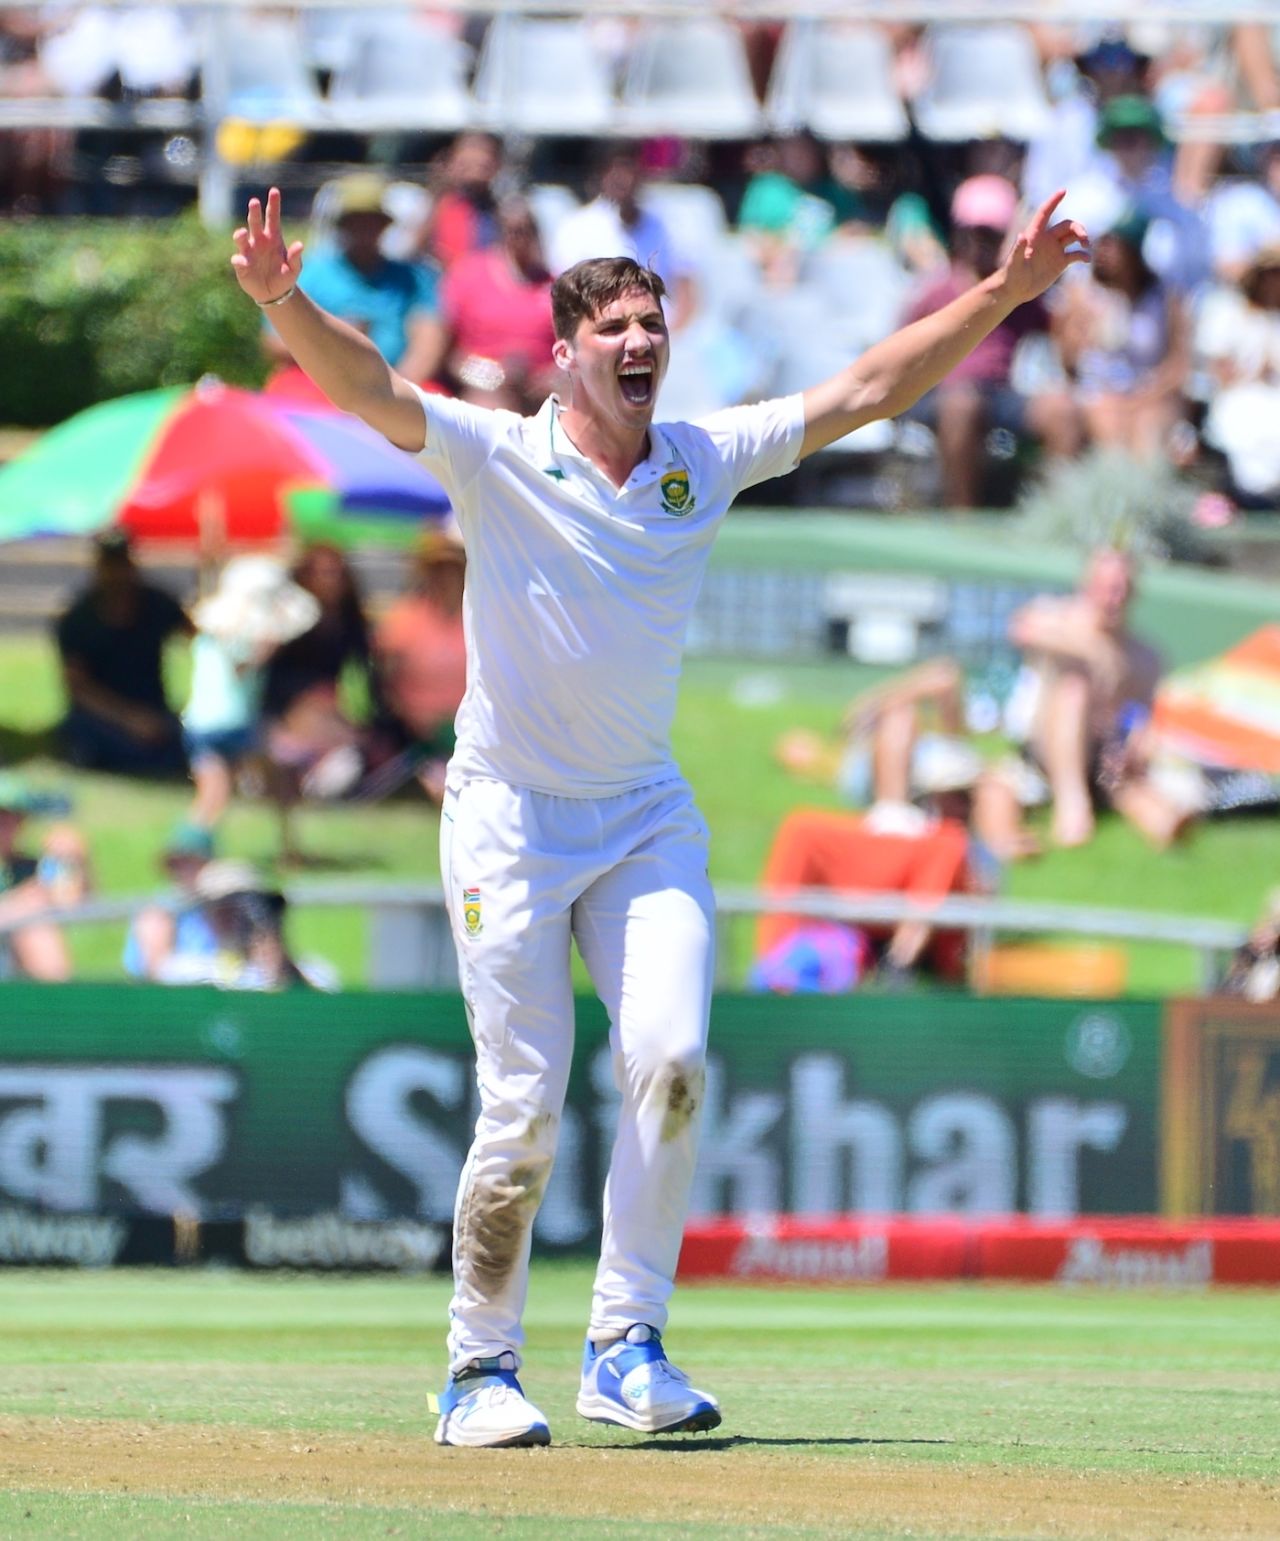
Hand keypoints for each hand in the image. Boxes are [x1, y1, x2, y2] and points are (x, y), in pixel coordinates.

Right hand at [231, 187, 303, 304]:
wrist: (275, 294)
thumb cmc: (285, 277)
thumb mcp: (294, 269)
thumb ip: (296, 257)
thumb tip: (300, 245)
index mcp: (273, 238)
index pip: (272, 218)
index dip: (273, 204)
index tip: (274, 191)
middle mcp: (259, 241)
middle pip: (255, 222)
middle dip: (254, 212)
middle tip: (254, 202)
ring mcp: (248, 251)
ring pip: (241, 238)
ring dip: (240, 234)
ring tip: (243, 233)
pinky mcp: (241, 265)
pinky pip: (238, 260)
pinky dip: (240, 260)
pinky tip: (243, 263)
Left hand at [998, 190, 1089, 306]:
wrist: (1015, 290)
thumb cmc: (1011, 276)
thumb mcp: (1014, 264)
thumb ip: (1018, 250)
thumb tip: (1021, 236)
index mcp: (1035, 234)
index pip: (1045, 213)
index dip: (1053, 201)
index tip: (1063, 190)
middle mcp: (1047, 239)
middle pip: (1067, 225)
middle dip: (1078, 228)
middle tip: (1084, 238)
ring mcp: (1055, 250)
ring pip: (1073, 237)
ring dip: (1083, 238)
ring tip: (1086, 246)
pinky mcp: (1060, 262)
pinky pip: (1076, 254)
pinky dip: (1083, 255)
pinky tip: (1087, 260)